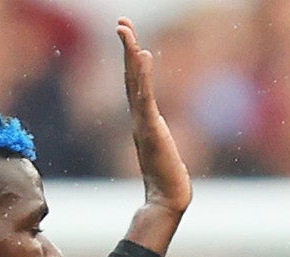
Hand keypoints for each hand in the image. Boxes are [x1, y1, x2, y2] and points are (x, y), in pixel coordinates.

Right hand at [118, 19, 189, 249]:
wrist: (167, 200)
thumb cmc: (167, 179)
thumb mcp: (163, 150)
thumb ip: (157, 137)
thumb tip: (157, 135)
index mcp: (142, 120)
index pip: (134, 84)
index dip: (130, 59)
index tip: (128, 36)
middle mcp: (139, 117)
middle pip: (130, 76)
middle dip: (126, 47)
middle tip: (122, 22)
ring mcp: (143, 122)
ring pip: (134, 82)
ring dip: (130, 55)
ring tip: (126, 31)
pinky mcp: (151, 129)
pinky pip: (145, 97)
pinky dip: (143, 76)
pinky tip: (143, 56)